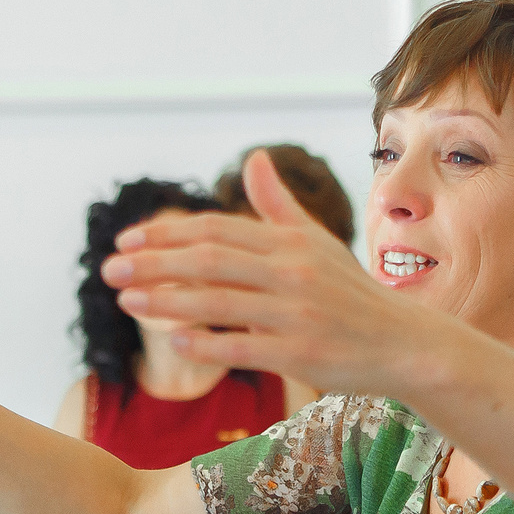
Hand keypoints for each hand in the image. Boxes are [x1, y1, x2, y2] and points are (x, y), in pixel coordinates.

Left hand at [101, 149, 435, 396]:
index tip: (127, 239)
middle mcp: (292, 271)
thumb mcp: (317, 242)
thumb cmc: (351, 292)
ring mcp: (296, 313)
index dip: (167, 233)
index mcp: (291, 241)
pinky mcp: (301, 354)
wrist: (404, 343)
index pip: (216, 229)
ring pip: (218, 302)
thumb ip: (278, 205)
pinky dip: (205, 343)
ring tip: (126, 300)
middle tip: (109, 267)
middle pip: (209, 260)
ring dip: (165, 301)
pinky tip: (173, 340)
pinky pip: (242, 346)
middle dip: (154, 262)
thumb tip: (253, 160)